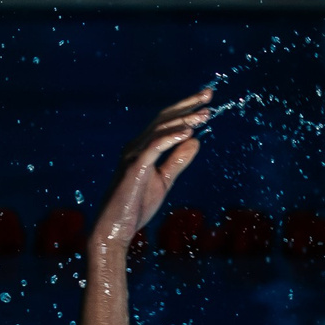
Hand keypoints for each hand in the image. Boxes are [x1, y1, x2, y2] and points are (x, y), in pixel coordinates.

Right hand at [92, 89, 209, 251]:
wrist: (114, 229)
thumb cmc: (136, 206)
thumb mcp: (164, 181)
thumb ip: (178, 161)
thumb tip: (195, 140)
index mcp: (142, 147)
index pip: (166, 121)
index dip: (186, 108)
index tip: (206, 100)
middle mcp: (136, 146)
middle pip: (163, 118)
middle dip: (187, 106)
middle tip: (209, 95)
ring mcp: (133, 155)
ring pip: (160, 129)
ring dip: (184, 120)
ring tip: (204, 114)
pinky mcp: (134, 167)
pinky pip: (154, 147)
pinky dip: (170, 138)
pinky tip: (187, 132)